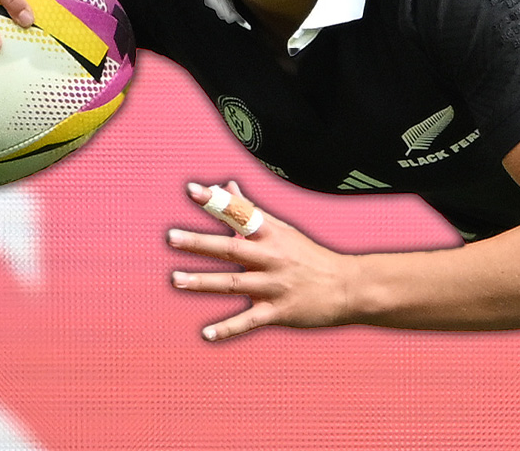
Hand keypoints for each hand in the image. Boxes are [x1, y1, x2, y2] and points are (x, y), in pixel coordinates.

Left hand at [167, 181, 356, 341]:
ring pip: (234, 284)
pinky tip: (206, 333)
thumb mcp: (283, 229)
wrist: (348, 287)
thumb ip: (251, 210)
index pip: (240, 214)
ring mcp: (274, 286)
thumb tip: (227, 185)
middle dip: (200, 243)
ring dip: (203, 282)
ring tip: (175, 279)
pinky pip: (249, 321)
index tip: (192, 190)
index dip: (216, 202)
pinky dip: (228, 328)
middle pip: (231, 249)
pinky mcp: (278, 312)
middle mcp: (271, 258)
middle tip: (171, 237)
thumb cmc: (309, 256)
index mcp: (272, 235)